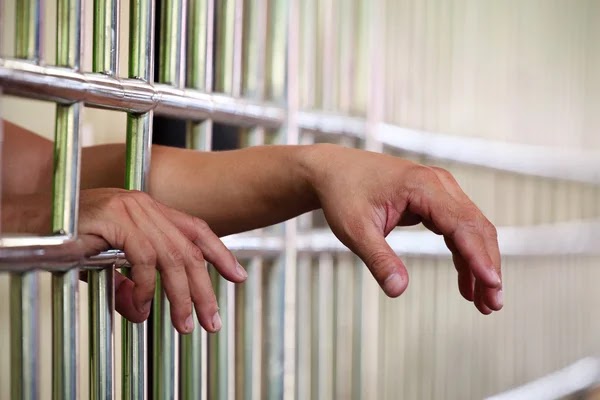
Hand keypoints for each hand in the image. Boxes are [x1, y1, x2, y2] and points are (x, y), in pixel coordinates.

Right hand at [78, 188, 246, 332]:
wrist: (31, 222)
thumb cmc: (69, 240)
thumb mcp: (108, 264)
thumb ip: (129, 285)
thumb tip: (143, 312)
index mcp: (151, 210)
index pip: (196, 229)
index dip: (220, 254)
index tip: (238, 278)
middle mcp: (146, 206)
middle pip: (189, 250)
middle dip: (204, 289)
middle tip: (212, 320)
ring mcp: (131, 209)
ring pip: (172, 257)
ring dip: (181, 296)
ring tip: (184, 324)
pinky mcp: (114, 218)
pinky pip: (143, 258)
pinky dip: (145, 287)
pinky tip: (140, 306)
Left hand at [305, 144, 501, 313]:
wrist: (333, 171)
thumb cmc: (343, 194)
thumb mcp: (355, 230)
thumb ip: (379, 259)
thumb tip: (398, 290)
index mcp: (421, 185)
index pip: (460, 223)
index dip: (479, 256)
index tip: (492, 284)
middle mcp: (438, 183)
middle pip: (476, 227)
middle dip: (487, 266)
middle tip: (493, 304)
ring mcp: (439, 190)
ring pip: (472, 230)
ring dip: (480, 264)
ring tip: (485, 303)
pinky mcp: (434, 200)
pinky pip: (458, 229)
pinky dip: (465, 256)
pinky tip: (467, 284)